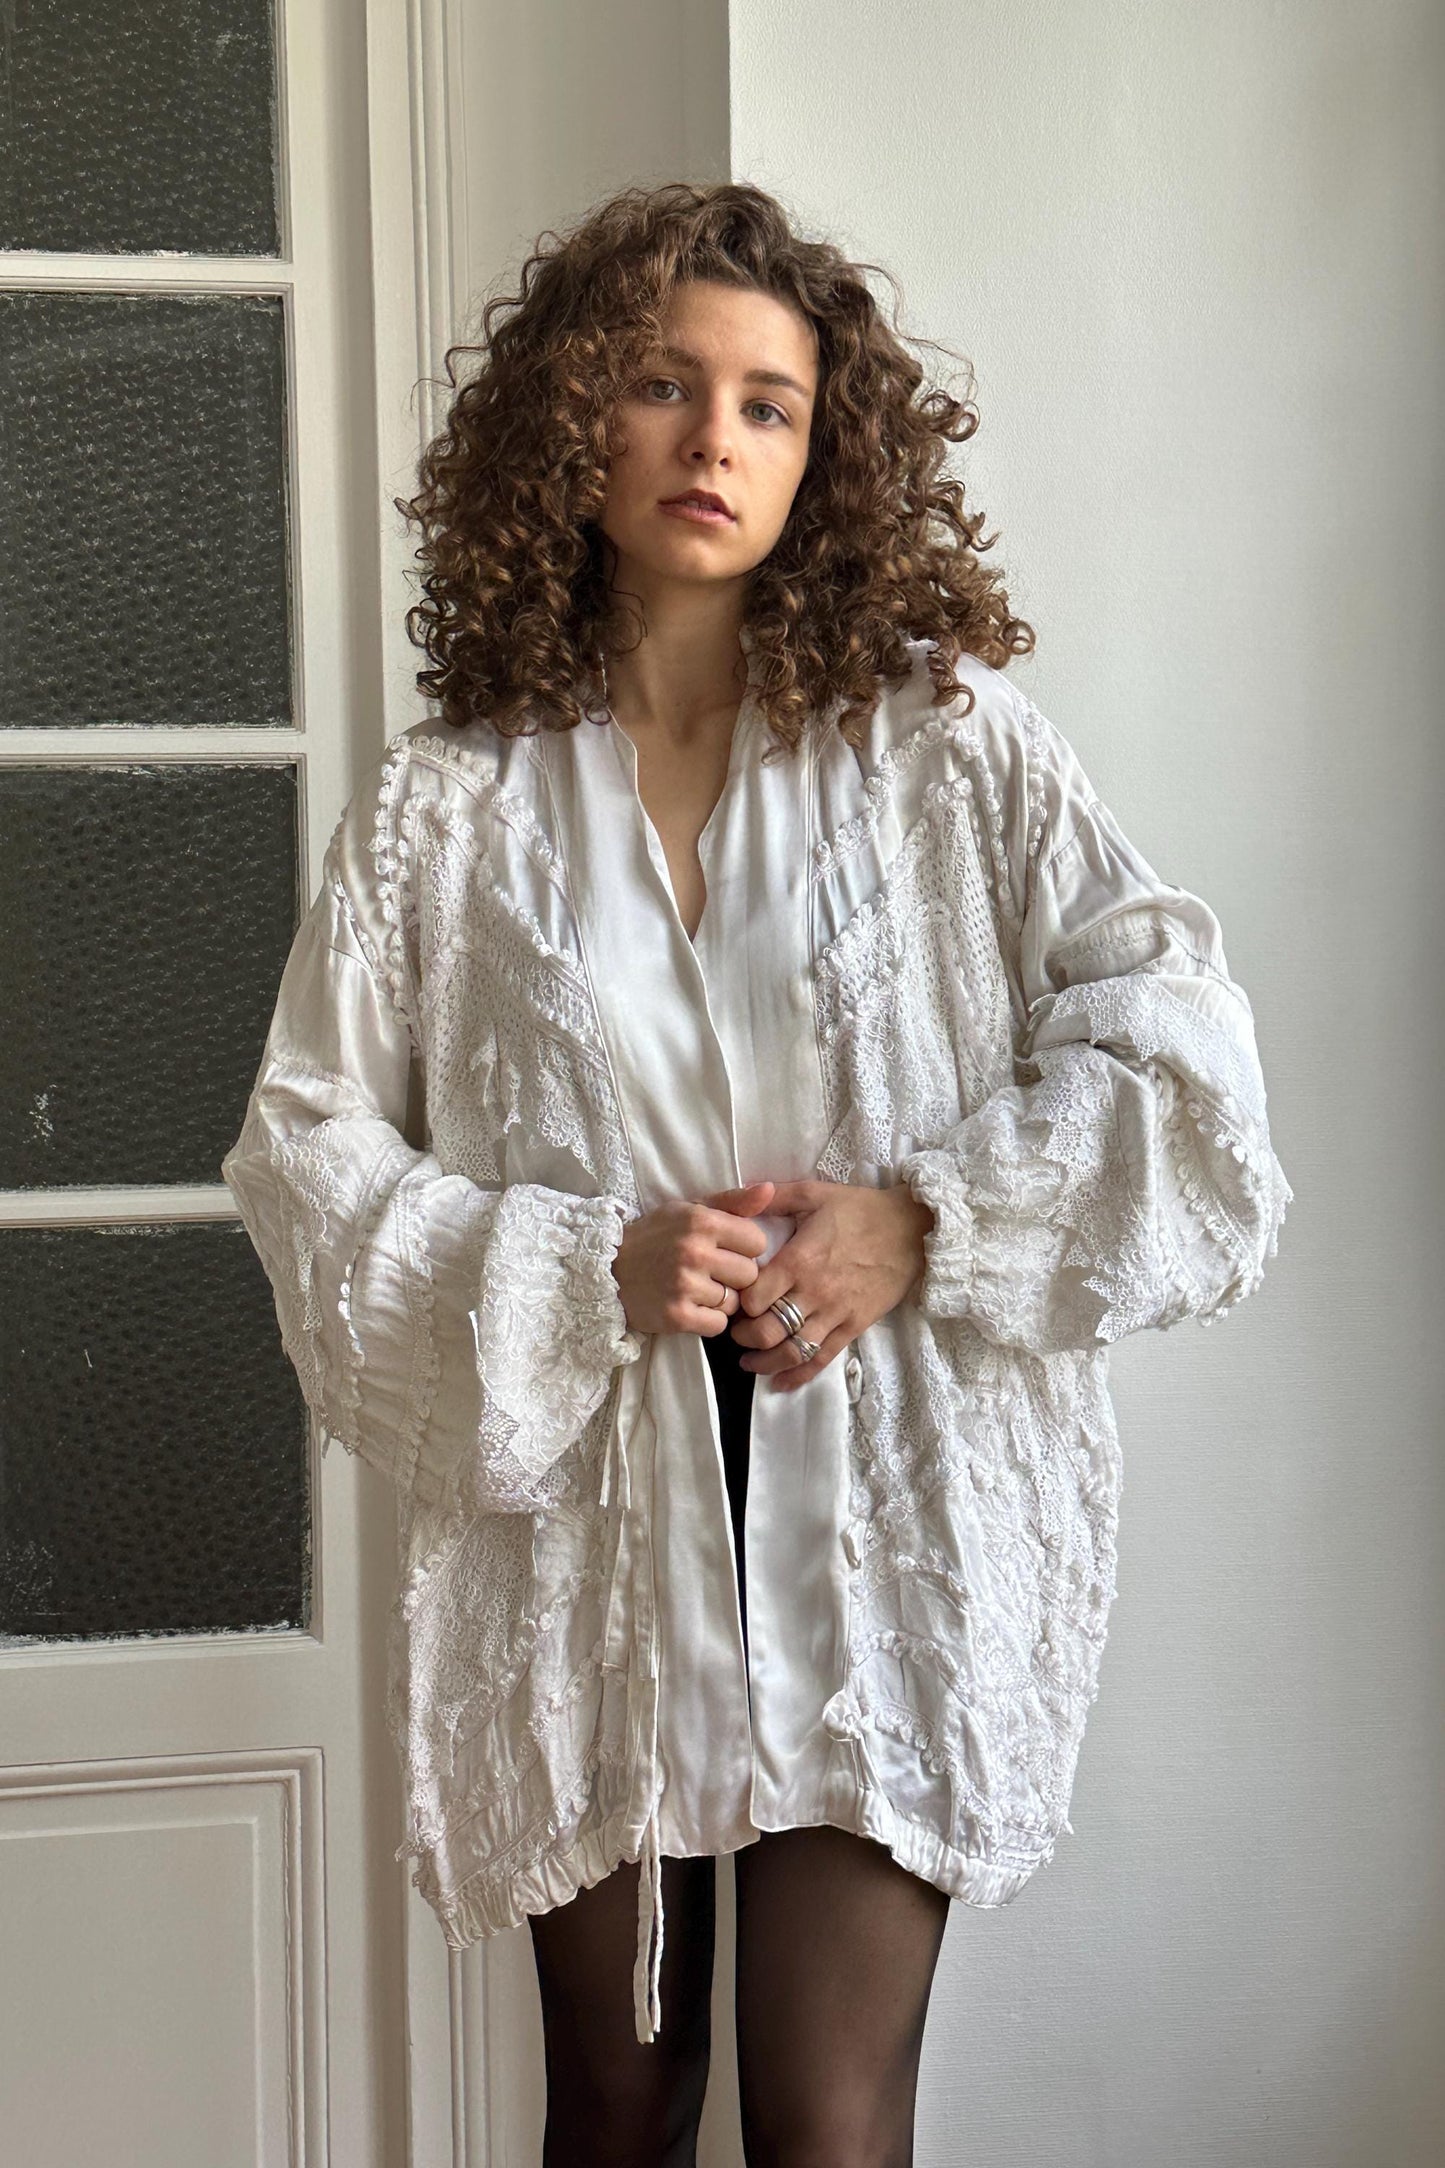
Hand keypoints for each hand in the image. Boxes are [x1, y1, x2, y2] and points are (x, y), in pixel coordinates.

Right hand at [611, 1180, 775, 1337]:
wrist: (608, 1270)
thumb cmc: (656, 1237)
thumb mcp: (690, 1209)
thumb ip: (732, 1202)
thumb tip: (770, 1190)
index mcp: (702, 1221)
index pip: (757, 1242)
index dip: (745, 1249)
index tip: (727, 1251)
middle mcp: (694, 1252)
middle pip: (750, 1275)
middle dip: (735, 1277)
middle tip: (712, 1274)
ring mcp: (685, 1286)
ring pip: (735, 1303)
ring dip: (721, 1300)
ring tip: (698, 1290)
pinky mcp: (677, 1316)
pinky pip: (718, 1325)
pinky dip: (708, 1320)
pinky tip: (692, 1308)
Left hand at [728, 1178, 934, 1390]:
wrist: (912, 1229)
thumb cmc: (860, 1210)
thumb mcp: (814, 1193)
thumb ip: (774, 1197)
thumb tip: (740, 1194)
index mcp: (799, 1260)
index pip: (755, 1298)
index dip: (737, 1305)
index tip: (732, 1302)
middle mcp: (815, 1292)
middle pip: (769, 1331)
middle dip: (745, 1338)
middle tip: (736, 1333)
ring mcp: (836, 1313)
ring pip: (793, 1351)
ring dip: (765, 1362)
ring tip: (750, 1362)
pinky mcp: (854, 1326)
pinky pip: (822, 1358)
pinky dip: (799, 1375)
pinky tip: (781, 1383)